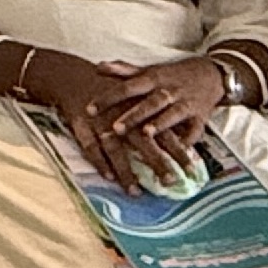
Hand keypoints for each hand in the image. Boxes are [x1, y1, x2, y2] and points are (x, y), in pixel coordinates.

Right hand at [18, 53, 195, 193]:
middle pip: (144, 141)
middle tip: (171, 182)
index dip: (179, 150)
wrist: (74, 76)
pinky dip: (98, 162)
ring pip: (116, 148)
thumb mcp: (137, 98)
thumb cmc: (111, 90)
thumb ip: (158, 117)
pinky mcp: (81, 125)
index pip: (165, 132)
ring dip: (126, 171)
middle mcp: (124, 115)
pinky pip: (90, 146)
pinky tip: (108, 177)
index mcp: (141, 107)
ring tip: (135, 192)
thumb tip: (184, 139)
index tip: (193, 168)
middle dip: (157, 162)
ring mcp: (102, 121)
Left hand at [97, 56, 233, 161]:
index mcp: (152, 79)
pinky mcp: (201, 116)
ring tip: (146, 134)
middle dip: (133, 115)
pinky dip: (189, 140)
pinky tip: (179, 151)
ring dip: (160, 124)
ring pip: (172, 114)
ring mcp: (186, 103)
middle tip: (115, 128)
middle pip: (149, 102)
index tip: (89, 110)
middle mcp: (168, 90)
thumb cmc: (172, 75)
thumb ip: (123, 71)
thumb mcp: (148, 70)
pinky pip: (195, 130)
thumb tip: (97, 66)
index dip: (108, 98)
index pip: (126, 87)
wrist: (211, 74)